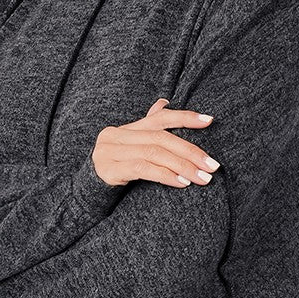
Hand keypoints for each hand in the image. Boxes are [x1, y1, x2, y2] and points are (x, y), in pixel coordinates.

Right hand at [91, 98, 220, 187]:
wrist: (85, 195)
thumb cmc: (115, 173)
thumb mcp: (132, 151)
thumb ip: (148, 131)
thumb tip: (164, 102)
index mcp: (126, 129)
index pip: (160, 117)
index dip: (185, 117)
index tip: (209, 121)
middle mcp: (116, 135)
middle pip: (161, 138)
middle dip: (191, 152)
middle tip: (212, 165)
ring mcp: (110, 151)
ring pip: (155, 153)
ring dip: (183, 167)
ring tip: (202, 178)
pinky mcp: (108, 169)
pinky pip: (143, 169)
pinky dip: (166, 175)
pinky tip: (182, 184)